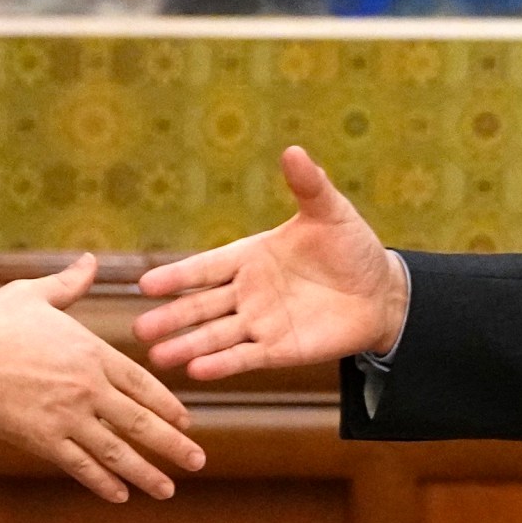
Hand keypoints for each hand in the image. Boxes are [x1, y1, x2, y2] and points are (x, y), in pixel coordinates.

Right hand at [0, 254, 204, 502]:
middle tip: (198, 461)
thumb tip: (89, 260)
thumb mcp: (34, 293)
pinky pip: (81, 466)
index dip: (168, 405)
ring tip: (168, 490)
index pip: (142, 384)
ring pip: (117, 451)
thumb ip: (69, 283)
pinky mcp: (43, 440)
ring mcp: (67, 417)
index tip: (187, 421)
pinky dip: (103, 483)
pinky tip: (120, 495)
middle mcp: (88, 388)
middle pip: (141, 422)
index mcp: (92, 352)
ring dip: (146, 473)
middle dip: (172, 445)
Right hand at [133, 146, 410, 379]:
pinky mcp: (279, 350)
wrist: (382, 292)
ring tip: (159, 357)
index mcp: (250, 256)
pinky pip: (246, 357)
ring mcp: (260, 323)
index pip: (205, 268)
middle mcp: (247, 292)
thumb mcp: (330, 212)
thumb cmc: (352, 246)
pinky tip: (198, 371)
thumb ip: (308, 186)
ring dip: (188, 346)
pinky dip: (222, 364)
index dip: (177, 276)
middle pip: (202, 306)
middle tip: (139, 329)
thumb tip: (293, 151)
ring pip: (216, 336)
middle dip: (172, 317)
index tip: (146, 284)